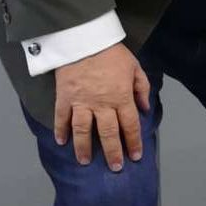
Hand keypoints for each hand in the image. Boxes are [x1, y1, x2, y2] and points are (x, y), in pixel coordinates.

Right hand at [54, 45, 151, 170]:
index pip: (130, 125)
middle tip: (115, 167)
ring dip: (84, 148)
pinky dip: (60, 130)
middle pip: (108, 134)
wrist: (85, 38)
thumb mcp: (134, 66)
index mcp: (121, 97)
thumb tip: (145, 108)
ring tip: (84, 161)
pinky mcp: (64, 97)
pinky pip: (61, 118)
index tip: (135, 156)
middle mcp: (102, 104)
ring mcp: (81, 102)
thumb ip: (141, 88)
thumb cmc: (112, 52)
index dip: (133, 142)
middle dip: (112, 153)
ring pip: (83, 131)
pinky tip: (61, 141)